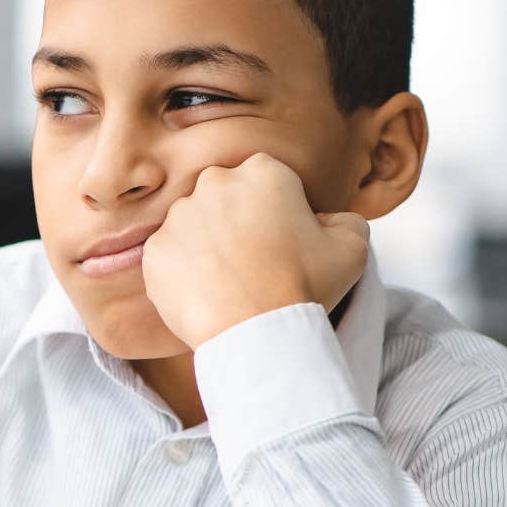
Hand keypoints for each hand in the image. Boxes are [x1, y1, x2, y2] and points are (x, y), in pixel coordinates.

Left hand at [142, 153, 368, 347]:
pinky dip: (183, 273)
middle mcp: (214, 183)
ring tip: (229, 283)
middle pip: (225, 199)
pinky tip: (206, 295)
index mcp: (263, 171)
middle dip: (237, 223)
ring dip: (208, 246)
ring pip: (194, 226)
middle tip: (254, 263)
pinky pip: (169, 256)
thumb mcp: (352, 248)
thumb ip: (344, 220)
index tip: (282, 242)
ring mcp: (178, 217)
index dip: (277, 212)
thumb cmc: (306, 289)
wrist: (257, 335)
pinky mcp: (154, 250)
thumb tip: (324, 220)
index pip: (267, 182)